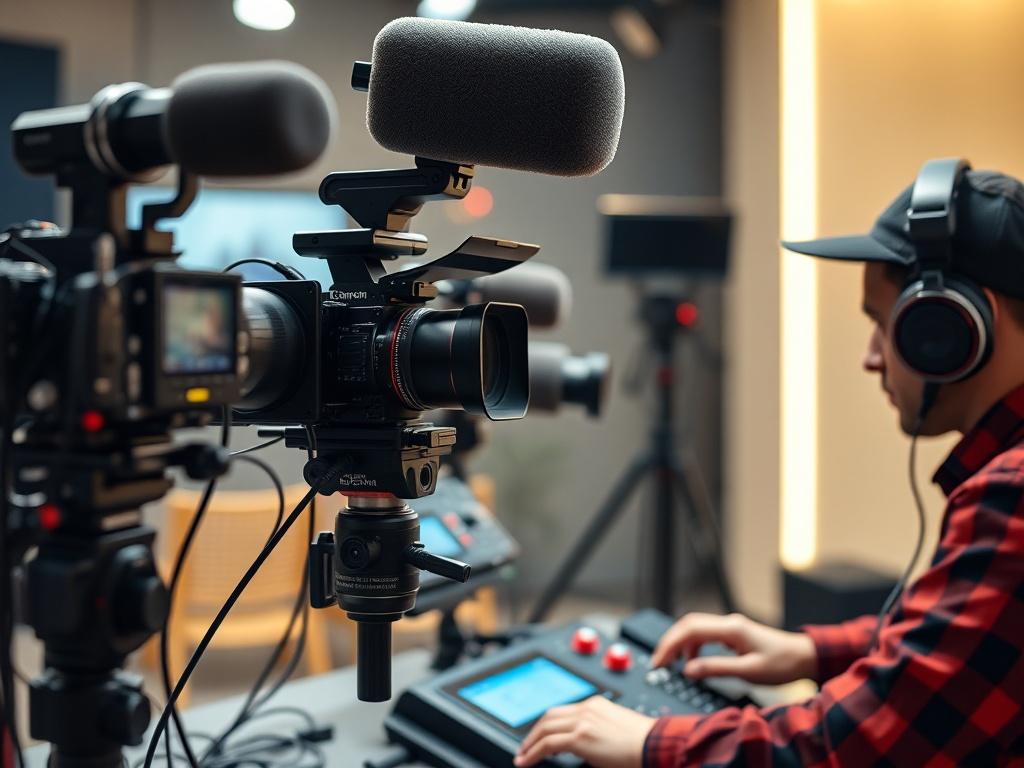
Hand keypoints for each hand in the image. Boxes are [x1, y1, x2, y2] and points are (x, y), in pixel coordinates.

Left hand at [514, 695, 654, 767]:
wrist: (655, 745)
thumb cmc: (644, 743)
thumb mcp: (616, 730)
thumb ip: (597, 732)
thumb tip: (584, 746)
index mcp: (596, 704)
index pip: (563, 711)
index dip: (548, 725)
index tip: (540, 737)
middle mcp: (587, 708)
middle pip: (549, 716)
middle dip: (534, 732)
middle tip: (525, 746)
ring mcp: (583, 721)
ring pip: (545, 728)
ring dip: (530, 743)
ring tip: (522, 756)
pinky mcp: (581, 737)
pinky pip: (548, 744)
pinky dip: (534, 753)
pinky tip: (527, 761)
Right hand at [650, 612, 816, 684]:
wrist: (804, 657)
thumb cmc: (782, 664)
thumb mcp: (749, 672)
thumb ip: (716, 668)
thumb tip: (688, 670)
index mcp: (730, 629)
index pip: (689, 629)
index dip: (670, 644)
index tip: (659, 662)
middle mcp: (728, 623)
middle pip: (688, 624)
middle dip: (669, 642)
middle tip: (658, 663)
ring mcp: (730, 627)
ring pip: (695, 629)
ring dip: (680, 645)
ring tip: (673, 665)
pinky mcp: (732, 634)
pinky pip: (705, 635)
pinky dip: (693, 647)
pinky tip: (693, 662)